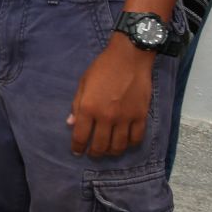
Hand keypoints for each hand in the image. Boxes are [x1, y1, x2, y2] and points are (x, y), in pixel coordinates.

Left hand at [68, 38, 153, 156]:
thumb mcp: (83, 84)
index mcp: (88, 108)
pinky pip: (136, 138)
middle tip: (92, 153)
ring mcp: (125, 118)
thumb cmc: (102, 68)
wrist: (129, 58)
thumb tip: (70, 123)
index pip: (80, 136)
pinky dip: (130, 144)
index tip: (77, 151)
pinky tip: (125, 143)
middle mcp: (106, 117)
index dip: (77, 147)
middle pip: (100, 145)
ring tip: (108, 150)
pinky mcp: (141, 116)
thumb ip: (77, 105)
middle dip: (94, 153)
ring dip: (111, 152)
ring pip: (118, 146)